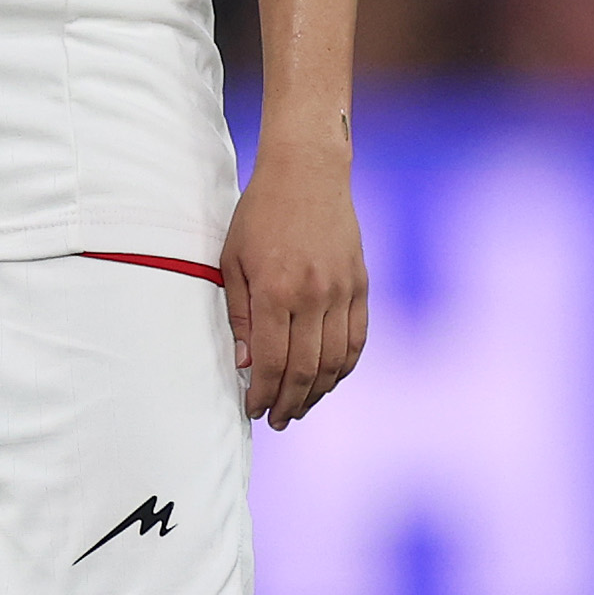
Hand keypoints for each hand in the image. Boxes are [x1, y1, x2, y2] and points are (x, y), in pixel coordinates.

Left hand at [219, 139, 368, 429]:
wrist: (308, 174)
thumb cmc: (259, 215)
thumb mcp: (232, 259)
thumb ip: (238, 314)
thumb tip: (244, 364)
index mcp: (274, 291)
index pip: (271, 361)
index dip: (262, 393)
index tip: (252, 409)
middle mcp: (312, 296)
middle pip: (305, 370)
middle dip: (288, 402)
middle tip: (276, 420)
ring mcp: (342, 292)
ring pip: (335, 362)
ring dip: (317, 393)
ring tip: (299, 407)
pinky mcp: (361, 287)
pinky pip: (357, 340)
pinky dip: (344, 368)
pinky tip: (328, 381)